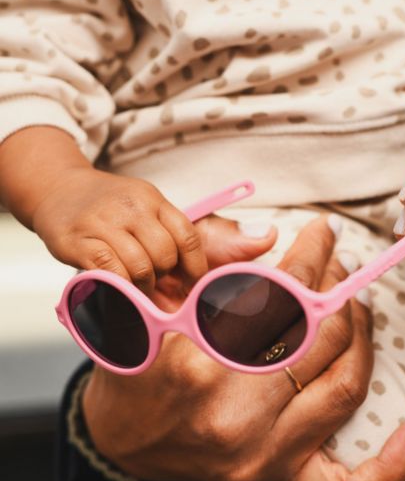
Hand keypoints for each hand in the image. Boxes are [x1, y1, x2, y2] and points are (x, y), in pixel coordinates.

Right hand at [0, 127, 277, 293]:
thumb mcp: (160, 212)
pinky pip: (107, 271)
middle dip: (166, 280)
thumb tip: (269, 237)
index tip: (191, 285)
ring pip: (140, 266)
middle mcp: (133, 206)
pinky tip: (119, 291)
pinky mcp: (77, 240)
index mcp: (157, 200)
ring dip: (142, 288)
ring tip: (138, 290)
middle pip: (166, 254)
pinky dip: (118, 289)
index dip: (195, 268)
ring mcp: (103, 221)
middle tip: (158, 290)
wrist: (58, 189)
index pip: (190, 236)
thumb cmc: (118, 209)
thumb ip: (209, 234)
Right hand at [83, 215, 404, 480]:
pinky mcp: (274, 478)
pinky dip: (388, 468)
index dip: (311, 254)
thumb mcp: (153, 298)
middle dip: (338, 288)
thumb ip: (208, 258)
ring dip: (364, 339)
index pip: (279, 292)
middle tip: (339, 267)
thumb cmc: (137, 364)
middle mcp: (235, 413)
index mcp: (198, 360)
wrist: (120, 438)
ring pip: (344, 388)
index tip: (324, 232)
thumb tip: (271, 237)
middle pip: (319, 336)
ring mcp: (261, 453)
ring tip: (359, 308)